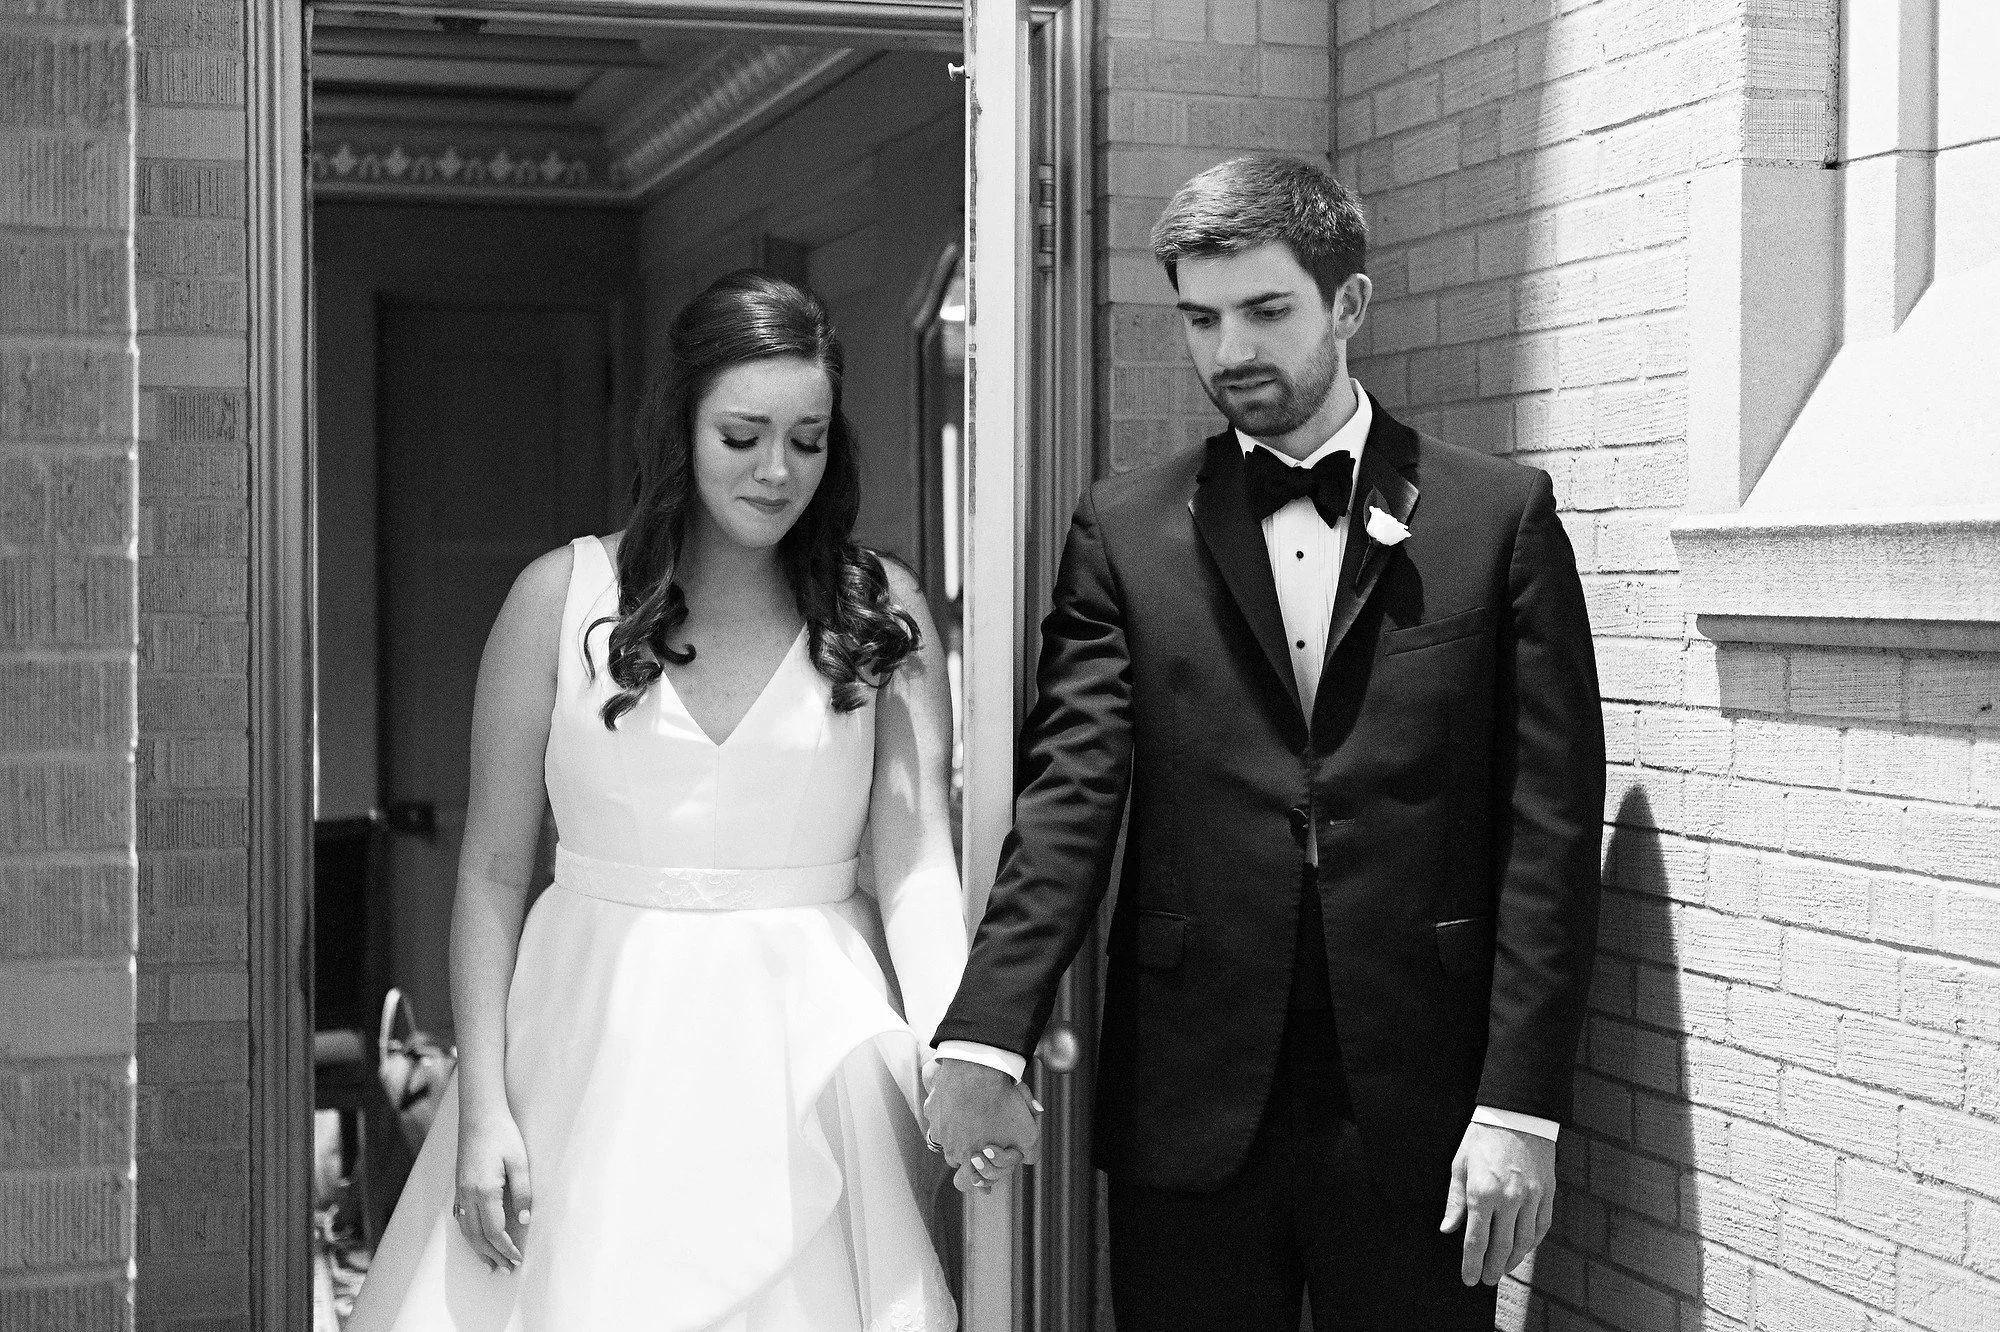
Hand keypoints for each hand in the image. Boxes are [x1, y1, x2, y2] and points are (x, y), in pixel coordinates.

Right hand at [455, 1108, 532, 1270]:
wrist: (479, 1115)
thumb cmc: (502, 1135)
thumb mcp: (520, 1161)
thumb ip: (523, 1192)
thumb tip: (525, 1219)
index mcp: (484, 1191)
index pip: (494, 1231)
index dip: (506, 1248)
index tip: (517, 1259)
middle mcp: (468, 1195)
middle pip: (478, 1236)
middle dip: (492, 1255)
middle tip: (506, 1270)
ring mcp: (460, 1191)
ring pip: (466, 1230)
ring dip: (478, 1249)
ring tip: (490, 1264)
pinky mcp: (459, 1186)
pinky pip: (460, 1219)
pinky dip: (469, 1235)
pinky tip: (476, 1240)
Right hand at [923, 1058, 1041, 1192]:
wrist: (977, 1069)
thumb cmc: (1002, 1103)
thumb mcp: (1027, 1133)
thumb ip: (1030, 1153)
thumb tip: (1028, 1160)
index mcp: (967, 1158)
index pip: (967, 1180)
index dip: (977, 1177)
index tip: (984, 1171)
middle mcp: (947, 1146)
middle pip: (956, 1156)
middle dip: (968, 1151)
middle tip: (982, 1137)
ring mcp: (935, 1126)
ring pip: (946, 1135)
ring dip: (957, 1131)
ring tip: (974, 1116)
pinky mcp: (930, 1106)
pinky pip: (939, 1114)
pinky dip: (948, 1110)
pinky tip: (962, 1099)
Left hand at [1439, 1121, 1554, 1285]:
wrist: (1517, 1114)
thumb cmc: (1483, 1137)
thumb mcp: (1460, 1164)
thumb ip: (1455, 1200)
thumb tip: (1447, 1228)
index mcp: (1481, 1192)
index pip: (1476, 1241)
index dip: (1471, 1264)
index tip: (1468, 1278)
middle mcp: (1508, 1199)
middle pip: (1501, 1247)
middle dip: (1491, 1268)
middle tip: (1485, 1279)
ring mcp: (1531, 1197)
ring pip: (1523, 1242)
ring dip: (1512, 1260)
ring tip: (1502, 1269)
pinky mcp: (1547, 1193)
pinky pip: (1541, 1227)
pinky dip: (1531, 1243)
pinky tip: (1522, 1249)